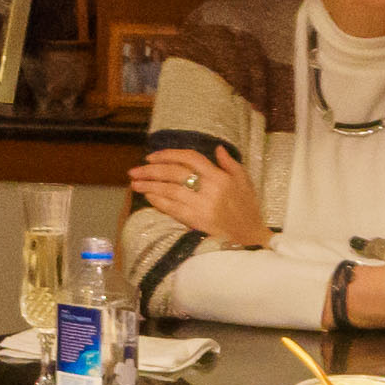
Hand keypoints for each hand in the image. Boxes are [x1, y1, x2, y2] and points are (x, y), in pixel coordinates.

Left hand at [128, 145, 268, 247]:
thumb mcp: (244, 182)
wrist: (250, 237)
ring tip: (133, 184)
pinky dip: (157, 201)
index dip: (168, 154)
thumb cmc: (247, 208)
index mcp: (220, 176)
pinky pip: (171, 208)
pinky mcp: (195, 221)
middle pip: (174, 173)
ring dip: (148, 186)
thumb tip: (217, 148)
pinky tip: (147, 197)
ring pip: (169, 190)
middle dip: (150, 170)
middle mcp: (209, 188)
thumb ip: (230, 163)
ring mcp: (201, 205)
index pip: (190, 158)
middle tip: (133, 171)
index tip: (151, 157)